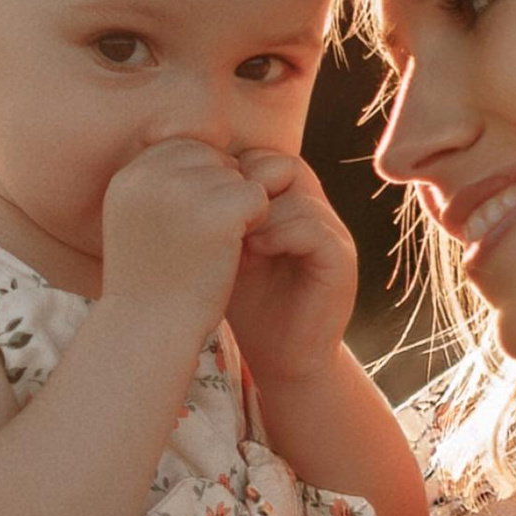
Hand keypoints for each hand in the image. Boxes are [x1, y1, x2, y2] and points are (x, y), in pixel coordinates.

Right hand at [97, 138, 274, 334]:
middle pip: (214, 158)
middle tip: (202, 242)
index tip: (187, 229)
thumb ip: (164, 184)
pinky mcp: (219, 210)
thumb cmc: (150, 285)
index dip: (200, 186)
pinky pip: (257, 196)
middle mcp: (151, 174)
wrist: (151, 331)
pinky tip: (232, 251)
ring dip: (236, 211)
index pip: (185, 151)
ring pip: (237, 176)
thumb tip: (216, 155)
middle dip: (220, 194)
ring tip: (210, 250)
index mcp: (129, 175)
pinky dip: (255, 222)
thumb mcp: (140, 223)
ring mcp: (185, 190)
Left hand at [225, 159, 359, 389]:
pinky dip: (281, 235)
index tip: (206, 205)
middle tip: (222, 219)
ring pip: (299, 196)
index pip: (263, 158)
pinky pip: (315, 228)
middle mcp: (314, 209)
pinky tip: (255, 254)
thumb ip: (212, 215)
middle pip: (285, 165)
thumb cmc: (244, 304)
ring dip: (261, 215)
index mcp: (286, 201)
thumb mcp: (221, 251)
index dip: (232, 174)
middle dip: (248, 187)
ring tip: (236, 243)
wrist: (278, 358)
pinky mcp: (341, 260)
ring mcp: (332, 233)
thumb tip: (173, 178)